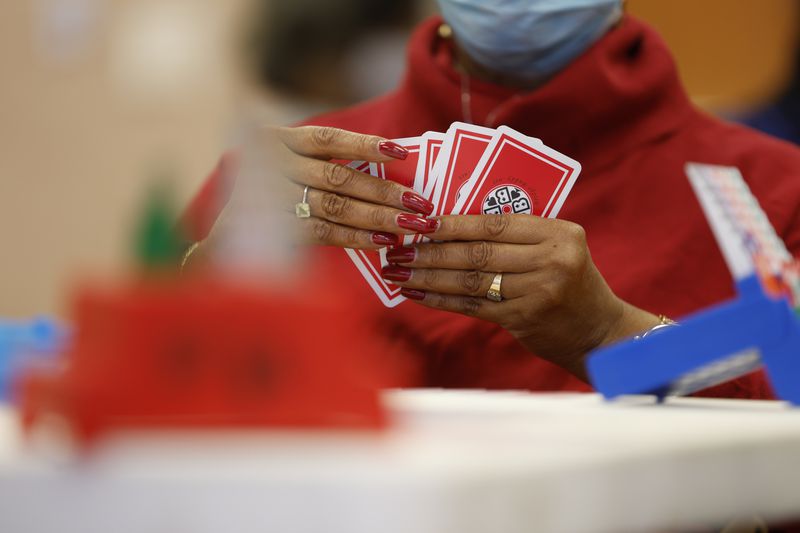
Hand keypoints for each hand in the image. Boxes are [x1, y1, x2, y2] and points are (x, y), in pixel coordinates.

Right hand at [203, 126, 436, 255]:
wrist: (226, 247)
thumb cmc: (270, 206)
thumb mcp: (292, 176)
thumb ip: (328, 171)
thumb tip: (391, 178)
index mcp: (278, 141)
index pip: (328, 138)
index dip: (365, 145)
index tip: (401, 152)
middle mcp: (271, 163)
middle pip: (339, 176)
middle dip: (385, 191)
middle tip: (421, 203)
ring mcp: (268, 196)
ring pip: (334, 204)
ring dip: (377, 215)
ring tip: (411, 224)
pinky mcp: (269, 229)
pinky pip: (322, 231)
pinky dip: (355, 237)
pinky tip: (382, 241)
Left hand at [380, 214, 660, 379]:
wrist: (598, 331)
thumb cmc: (570, 281)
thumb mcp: (555, 248)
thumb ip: (516, 236)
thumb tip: (450, 224)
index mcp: (558, 233)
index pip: (494, 223)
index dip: (452, 223)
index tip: (418, 222)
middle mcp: (551, 260)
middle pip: (477, 253)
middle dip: (430, 252)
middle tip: (395, 249)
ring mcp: (539, 292)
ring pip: (470, 280)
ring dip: (428, 277)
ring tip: (397, 272)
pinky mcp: (525, 319)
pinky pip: (473, 306)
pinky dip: (441, 300)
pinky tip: (416, 295)